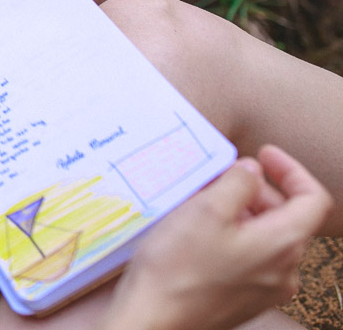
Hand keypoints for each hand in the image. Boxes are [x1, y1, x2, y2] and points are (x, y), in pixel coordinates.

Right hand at [103, 145, 331, 329]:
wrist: (154, 320)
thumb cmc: (177, 268)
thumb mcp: (206, 209)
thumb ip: (237, 183)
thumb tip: (251, 171)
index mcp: (283, 244)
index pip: (313, 199)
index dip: (291, 170)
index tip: (264, 154)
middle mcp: (284, 270)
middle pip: (289, 217)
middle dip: (258, 190)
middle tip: (221, 177)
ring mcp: (266, 288)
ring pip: (268, 237)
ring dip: (243, 212)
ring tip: (205, 202)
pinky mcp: (244, 298)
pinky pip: (251, 257)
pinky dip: (235, 235)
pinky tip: (200, 232)